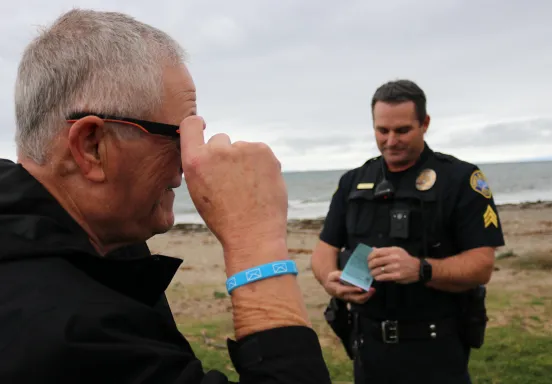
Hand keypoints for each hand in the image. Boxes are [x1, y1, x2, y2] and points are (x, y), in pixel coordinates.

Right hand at [180, 116, 287, 263]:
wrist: (253, 234)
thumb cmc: (224, 218)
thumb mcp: (199, 191)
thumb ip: (202, 165)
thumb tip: (212, 148)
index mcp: (194, 162)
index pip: (190, 125)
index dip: (197, 124)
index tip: (201, 125)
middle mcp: (216, 150)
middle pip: (219, 140)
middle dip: (224, 154)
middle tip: (232, 180)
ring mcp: (242, 148)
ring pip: (242, 148)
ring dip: (244, 160)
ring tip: (248, 188)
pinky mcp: (263, 151)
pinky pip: (259, 152)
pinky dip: (260, 164)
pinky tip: (259, 184)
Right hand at [324, 270, 374, 303]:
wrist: (330, 286)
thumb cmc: (332, 280)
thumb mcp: (332, 275)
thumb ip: (338, 275)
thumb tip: (344, 275)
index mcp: (338, 290)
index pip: (346, 290)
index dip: (353, 289)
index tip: (360, 288)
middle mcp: (344, 296)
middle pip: (355, 298)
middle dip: (364, 295)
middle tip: (371, 289)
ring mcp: (349, 298)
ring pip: (358, 300)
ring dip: (367, 297)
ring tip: (372, 290)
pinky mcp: (352, 298)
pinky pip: (360, 300)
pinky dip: (366, 297)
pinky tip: (370, 292)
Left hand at [368, 247, 420, 283]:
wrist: (418, 268)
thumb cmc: (405, 259)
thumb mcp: (397, 250)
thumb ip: (384, 250)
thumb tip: (373, 249)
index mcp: (393, 251)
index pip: (377, 252)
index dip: (370, 256)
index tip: (368, 259)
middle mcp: (394, 258)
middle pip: (376, 261)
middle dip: (370, 265)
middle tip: (369, 267)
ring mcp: (395, 267)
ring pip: (378, 270)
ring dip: (373, 272)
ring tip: (372, 273)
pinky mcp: (397, 276)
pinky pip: (383, 277)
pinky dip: (378, 278)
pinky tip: (377, 277)